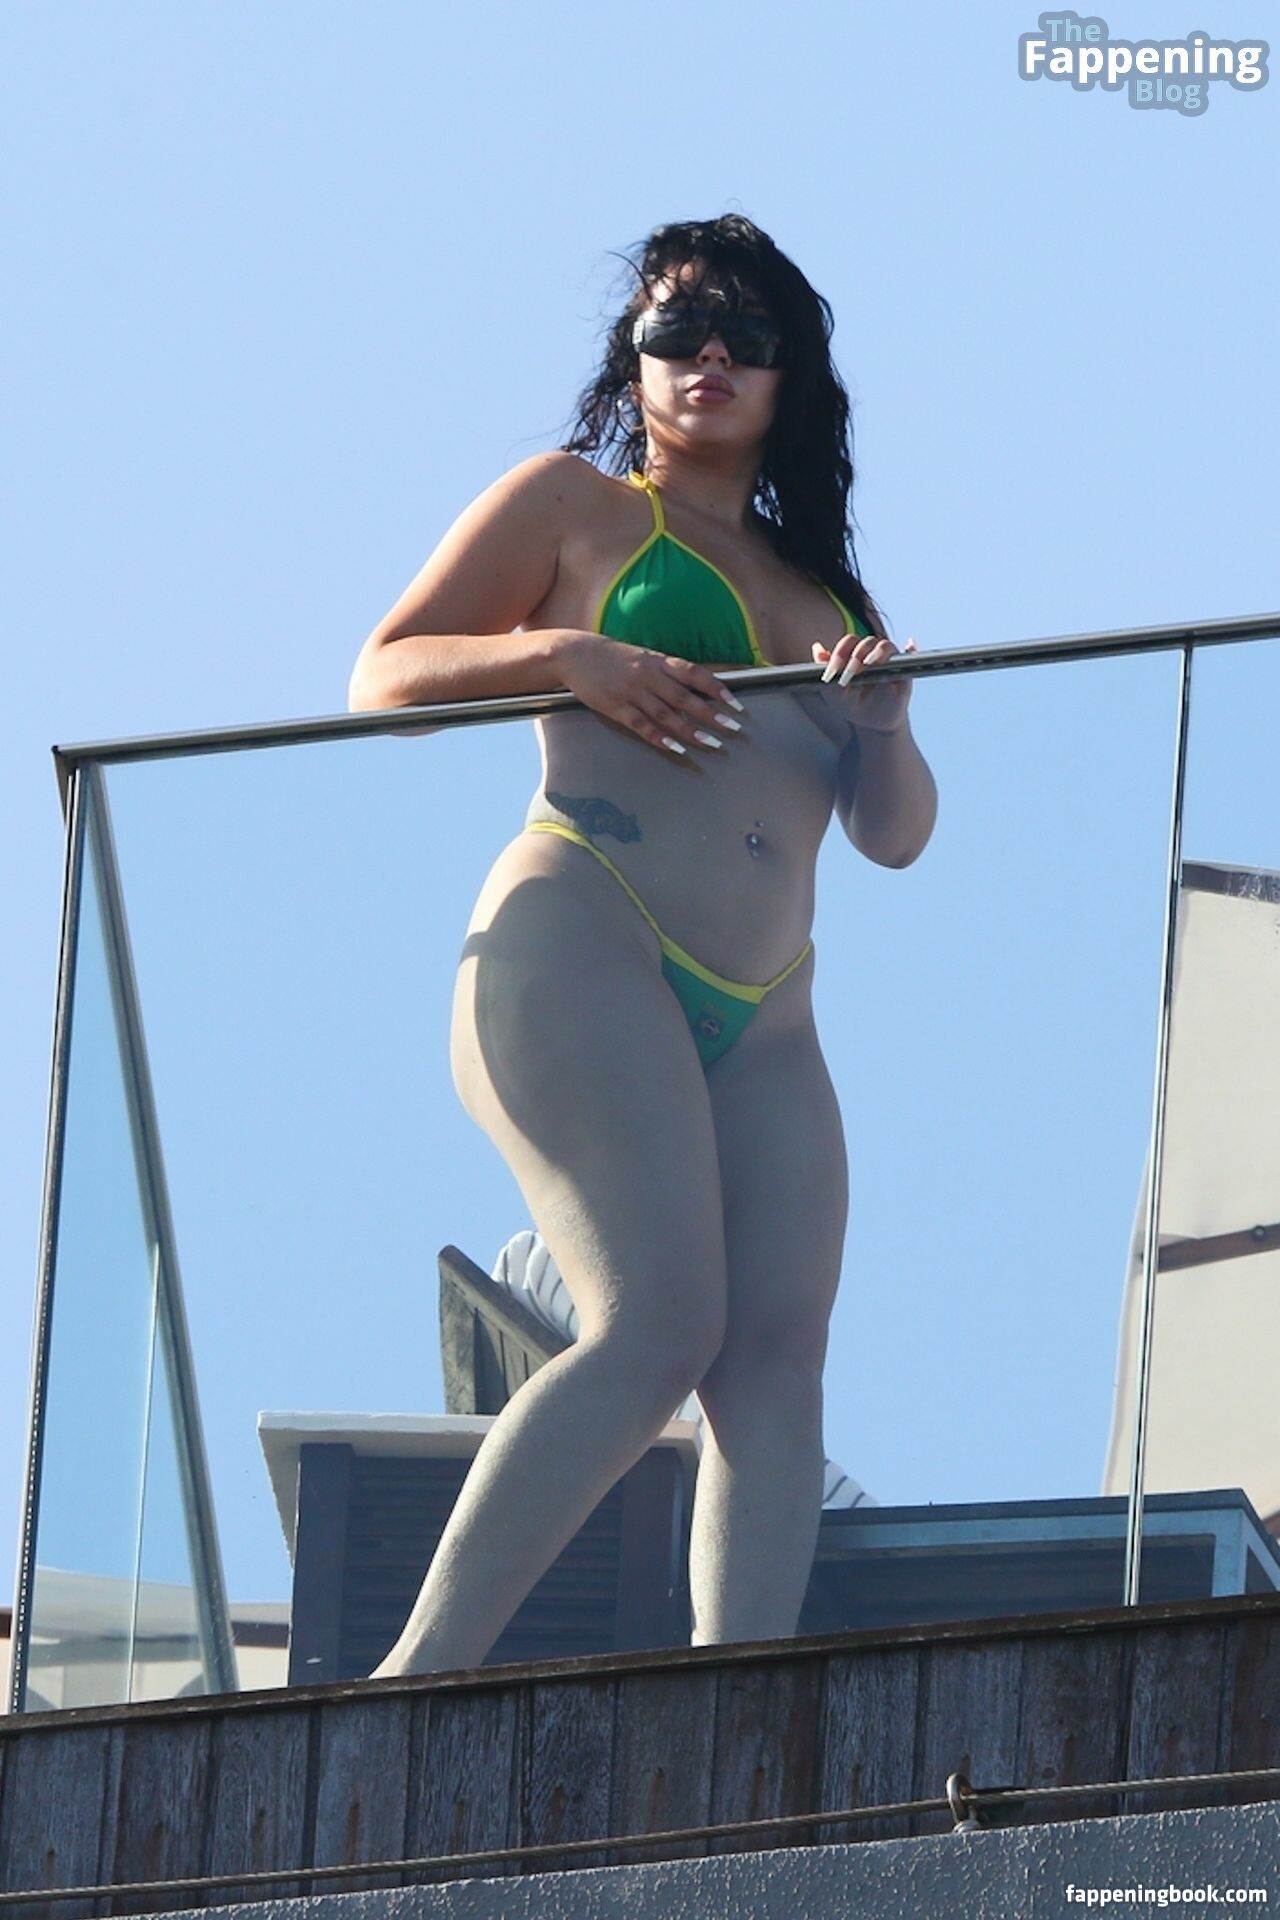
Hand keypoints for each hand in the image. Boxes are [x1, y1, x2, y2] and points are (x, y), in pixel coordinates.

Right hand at [556, 631, 745, 757]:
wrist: (574, 653)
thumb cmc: (611, 657)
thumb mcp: (642, 656)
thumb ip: (665, 671)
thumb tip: (694, 687)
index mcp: (657, 660)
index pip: (694, 673)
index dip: (716, 688)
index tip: (735, 703)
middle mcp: (648, 675)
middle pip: (685, 697)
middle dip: (711, 713)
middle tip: (734, 728)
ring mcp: (632, 692)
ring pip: (667, 714)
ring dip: (691, 730)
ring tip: (712, 743)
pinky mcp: (615, 707)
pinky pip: (641, 725)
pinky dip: (659, 737)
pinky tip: (675, 748)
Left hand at [811, 632, 917, 733]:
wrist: (872, 724)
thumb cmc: (852, 706)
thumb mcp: (833, 693)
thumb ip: (825, 671)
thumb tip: (817, 648)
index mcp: (854, 655)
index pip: (849, 643)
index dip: (840, 652)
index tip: (832, 669)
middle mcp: (872, 654)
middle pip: (867, 642)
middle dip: (857, 654)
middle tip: (849, 671)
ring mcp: (889, 661)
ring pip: (886, 646)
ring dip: (878, 652)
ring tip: (869, 663)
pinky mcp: (904, 672)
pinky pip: (911, 656)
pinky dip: (912, 649)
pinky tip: (910, 644)